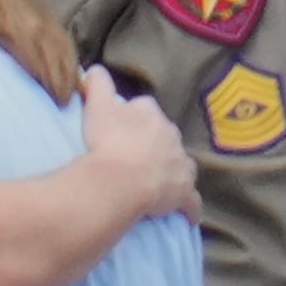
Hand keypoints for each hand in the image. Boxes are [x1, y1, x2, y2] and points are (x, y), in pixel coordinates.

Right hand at [79, 67, 198, 222]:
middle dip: (157, 145)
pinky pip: (191, 202)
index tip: (123, 130)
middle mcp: (171, 135)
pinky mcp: (184, 193)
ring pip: (181, 165)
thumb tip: (94, 69)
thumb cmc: (107, 142)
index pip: (145, 110)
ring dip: (174, 171)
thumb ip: (97, 84)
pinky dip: (189, 208)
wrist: (122, 178)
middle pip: (165, 137)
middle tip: (137, 159)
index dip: (134, 119)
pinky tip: (188, 216)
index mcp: (150, 114)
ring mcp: (180, 165)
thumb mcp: (97, 106)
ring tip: (161, 183)